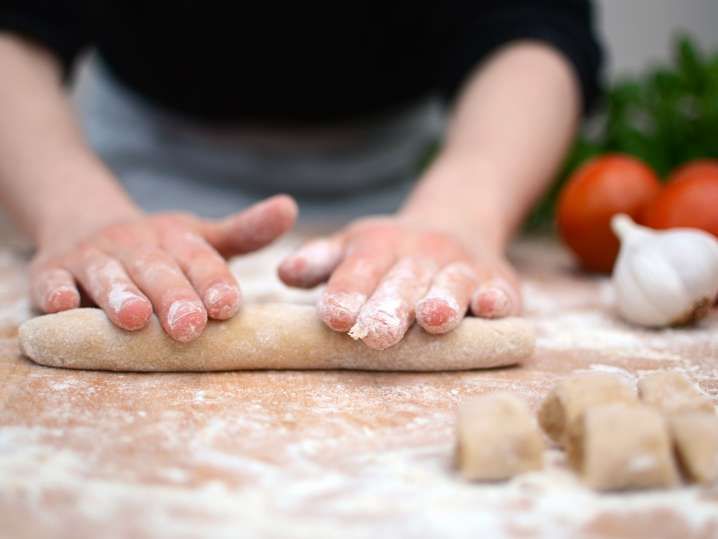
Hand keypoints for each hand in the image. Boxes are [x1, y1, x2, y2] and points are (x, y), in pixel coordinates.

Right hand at [30, 195, 296, 341]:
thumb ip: (245, 232)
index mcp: (177, 240)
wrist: (86, 227)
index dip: (214, 283)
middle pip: (158, 272)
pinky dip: (56, 292)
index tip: (229, 306)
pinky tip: (63, 305)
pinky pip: (51, 280)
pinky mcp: (53, 270)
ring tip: (134, 319)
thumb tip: (291, 208)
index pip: (199, 261)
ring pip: (108, 276)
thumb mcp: (201, 239)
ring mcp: (94, 258)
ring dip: (120, 296)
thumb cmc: (160, 250)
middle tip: (189, 326)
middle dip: (173, 298)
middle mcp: (137, 246)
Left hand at [278, 216, 520, 349]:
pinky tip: (491, 308)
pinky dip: (496, 300)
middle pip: (403, 282)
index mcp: (379, 247)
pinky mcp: (497, 282)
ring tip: (433, 320)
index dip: (347, 291)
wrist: (457, 223)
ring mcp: (461, 267)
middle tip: (376, 335)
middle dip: (390, 308)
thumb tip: (284, 273)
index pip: (360, 269)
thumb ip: (320, 262)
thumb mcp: (352, 249)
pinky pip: (498, 291)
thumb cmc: (390, 254)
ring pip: (452, 285)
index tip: (334, 316)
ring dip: (444, 301)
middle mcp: (420, 255)